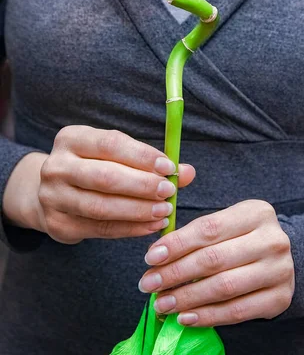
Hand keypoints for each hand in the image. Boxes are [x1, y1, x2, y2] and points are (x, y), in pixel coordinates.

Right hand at [3, 125, 194, 243]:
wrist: (52, 191)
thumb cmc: (94, 166)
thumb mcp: (115, 155)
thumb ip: (150, 162)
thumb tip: (187, 172)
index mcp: (72, 138)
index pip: (111, 144)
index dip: (142, 156)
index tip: (169, 167)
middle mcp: (57, 166)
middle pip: (105, 177)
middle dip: (142, 186)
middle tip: (169, 192)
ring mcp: (54, 197)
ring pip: (101, 207)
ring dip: (138, 211)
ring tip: (165, 211)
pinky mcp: (58, 225)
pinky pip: (100, 229)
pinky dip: (130, 229)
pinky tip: (151, 226)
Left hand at [139, 200, 293, 326]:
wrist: (283, 259)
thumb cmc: (243, 239)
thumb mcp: (227, 224)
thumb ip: (197, 234)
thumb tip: (157, 255)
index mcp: (256, 212)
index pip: (209, 228)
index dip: (177, 244)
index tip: (151, 257)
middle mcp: (272, 239)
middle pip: (214, 259)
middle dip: (175, 273)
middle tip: (149, 284)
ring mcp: (279, 270)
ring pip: (224, 287)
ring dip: (187, 298)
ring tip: (162, 303)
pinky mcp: (279, 298)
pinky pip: (236, 311)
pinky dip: (207, 316)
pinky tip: (186, 317)